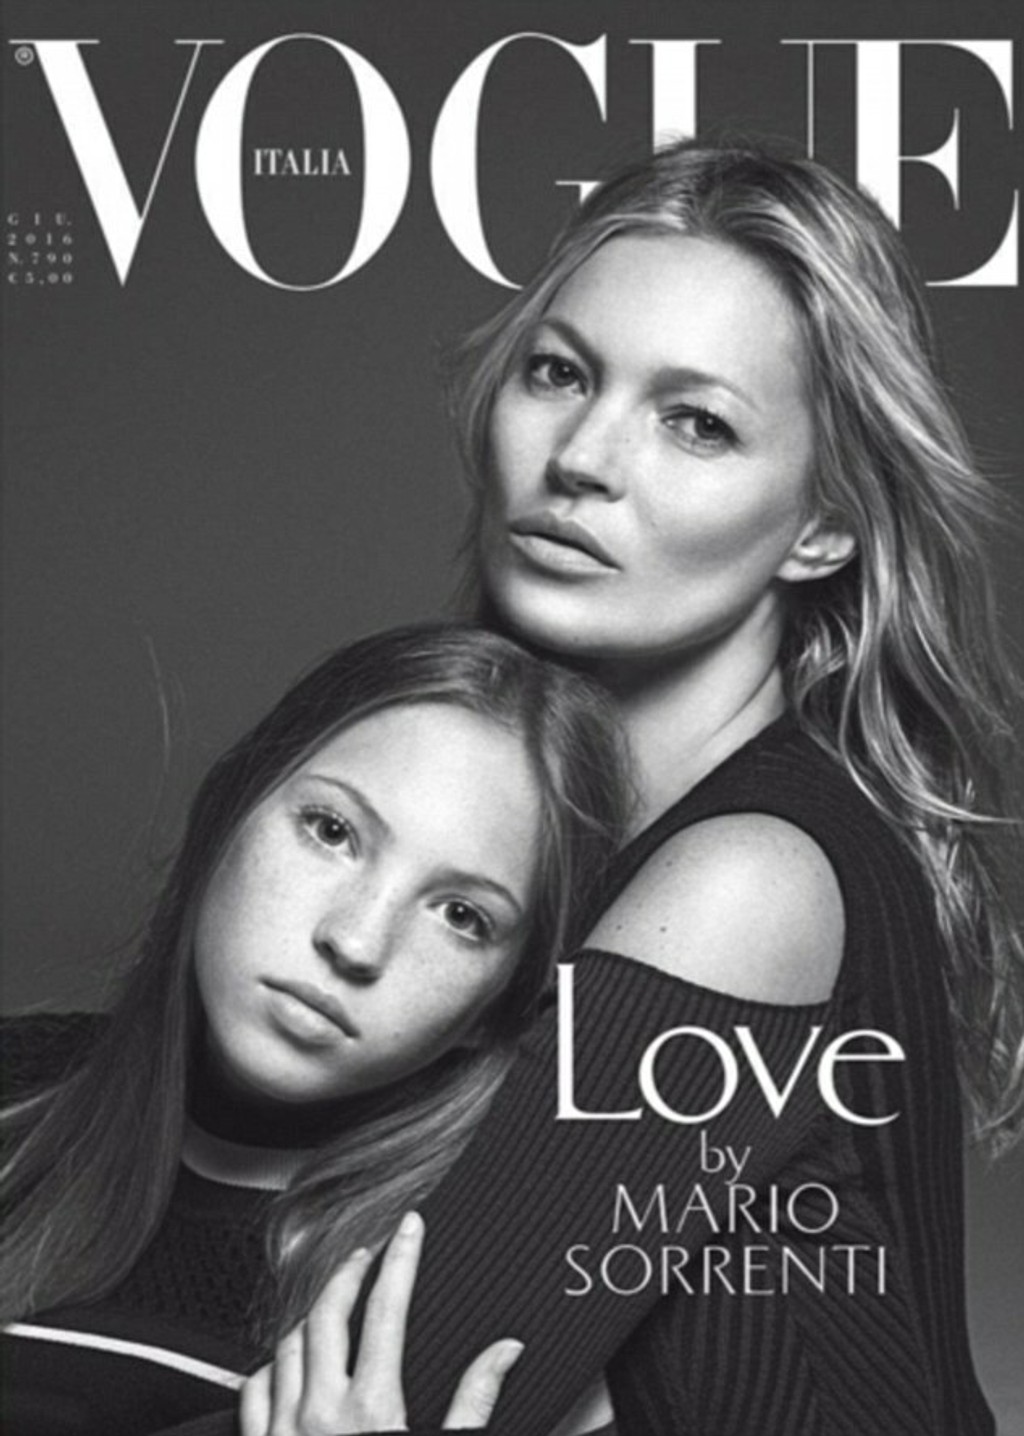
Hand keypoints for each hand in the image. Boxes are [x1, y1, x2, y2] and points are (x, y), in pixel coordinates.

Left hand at [240, 1212, 523, 1434]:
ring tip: (335, 1302)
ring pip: (288, 1343)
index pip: (387, 1308)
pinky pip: (253, 1389)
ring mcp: (284, 1431)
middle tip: (370, 1254)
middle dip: (349, 1271)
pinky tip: (289, 1362)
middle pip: (328, 1310)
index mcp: (373, 1411)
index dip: (401, 1257)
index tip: (412, 1225)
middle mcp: (321, 1411)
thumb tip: (504, 1351)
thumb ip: (474, 1402)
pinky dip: (273, 1363)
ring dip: (313, 1313)